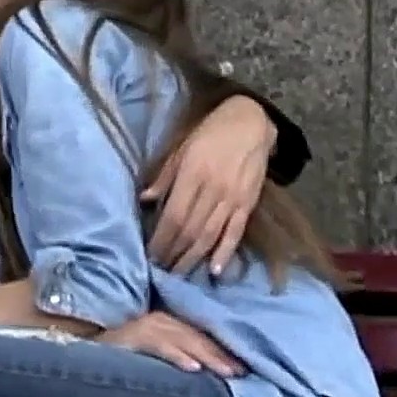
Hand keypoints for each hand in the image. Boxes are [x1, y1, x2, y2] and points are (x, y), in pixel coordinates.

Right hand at [97, 312, 244, 377]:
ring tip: (226, 371)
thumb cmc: (120, 347)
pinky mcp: (135, 336)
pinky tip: (193, 369)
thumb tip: (200, 364)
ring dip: (208, 357)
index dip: (221, 349)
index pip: (199, 335)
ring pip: (185, 342)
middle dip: (221, 355)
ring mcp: (148, 327)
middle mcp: (160, 320)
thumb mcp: (151, 343)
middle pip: (197, 338)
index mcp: (166, 321)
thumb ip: (173, 346)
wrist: (84, 339)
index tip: (242, 365)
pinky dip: (178, 357)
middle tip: (241, 371)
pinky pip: (161, 347)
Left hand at [142, 96, 274, 274]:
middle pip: (190, 230)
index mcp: (193, 174)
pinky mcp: (248, 204)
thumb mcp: (181, 148)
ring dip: (193, 258)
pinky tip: (215, 271)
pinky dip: (225, 253)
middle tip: (160, 270)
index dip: (161, 239)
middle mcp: (213, 190)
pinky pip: (235, 233)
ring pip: (210, 236)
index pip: (174, 216)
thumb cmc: (210, 133)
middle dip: (173, 253)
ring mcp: (232, 199)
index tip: (149, 255)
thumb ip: (164, 177)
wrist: (251, 122)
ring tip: (179, 274)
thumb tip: (144, 201)